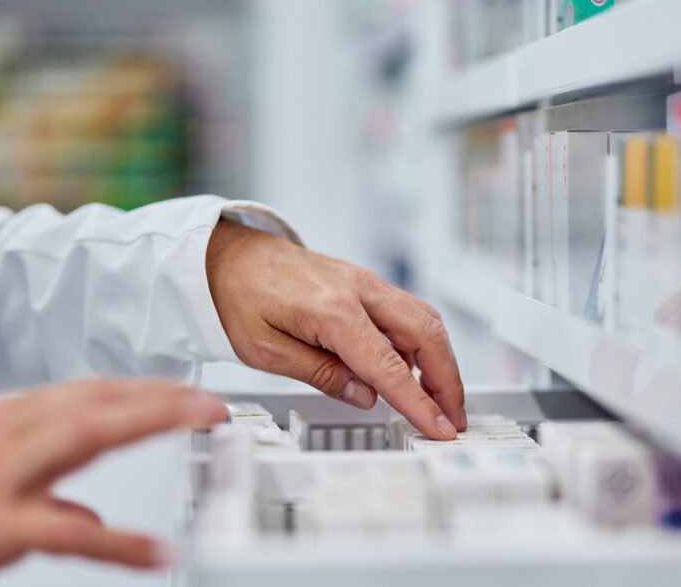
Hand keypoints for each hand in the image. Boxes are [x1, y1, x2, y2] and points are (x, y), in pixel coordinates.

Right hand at [0, 379, 227, 586]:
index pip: (84, 394)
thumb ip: (36, 487)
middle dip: (159, 395)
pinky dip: (117, 542)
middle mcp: (0, 436)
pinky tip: (156, 550)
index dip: (140, 390)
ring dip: (151, 422)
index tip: (184, 392)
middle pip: (96, 401)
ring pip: (87, 435)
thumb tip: (86, 516)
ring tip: (200, 424)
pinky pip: (65, 533)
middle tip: (211, 402)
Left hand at [206, 219, 465, 439]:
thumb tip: (365, 397)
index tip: (437, 427)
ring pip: (425, 320)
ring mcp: (366, 282)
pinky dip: (422, 343)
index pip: (388, 365)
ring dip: (441, 361)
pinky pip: (408, 312)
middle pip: (426, 334)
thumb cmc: (238, 295)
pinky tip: (413, 371)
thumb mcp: (264, 350)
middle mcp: (358, 289)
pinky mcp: (365, 283)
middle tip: (452, 418)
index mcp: (331, 309)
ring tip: (439, 401)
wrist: (228, 254)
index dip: (417, 402)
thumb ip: (320, 374)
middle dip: (448, 381)